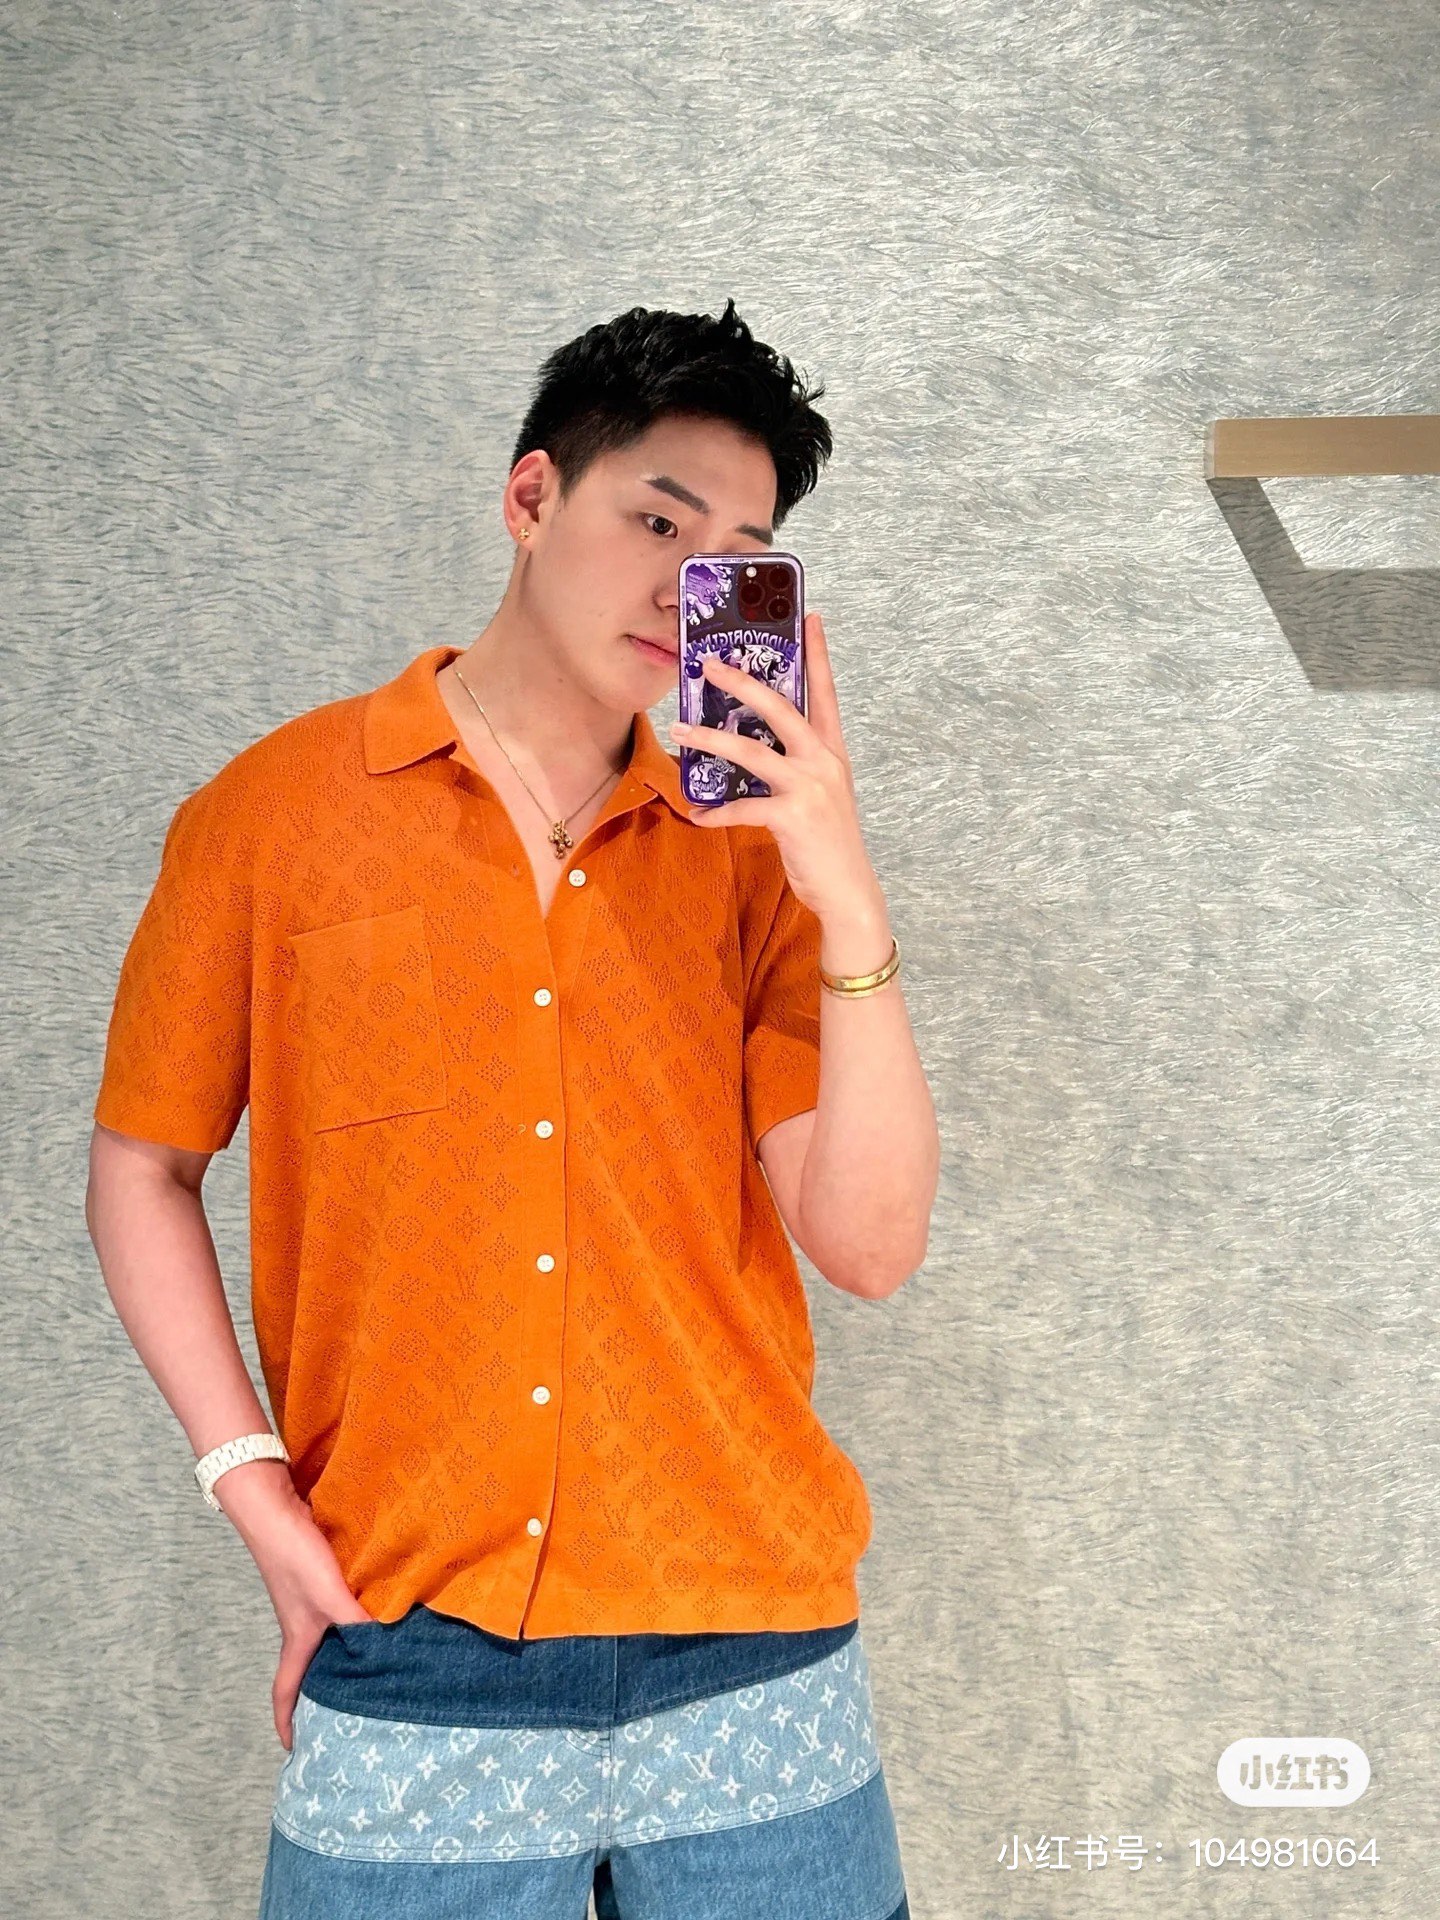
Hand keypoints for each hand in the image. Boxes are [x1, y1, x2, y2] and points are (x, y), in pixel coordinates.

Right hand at [224, 1478, 378, 1750]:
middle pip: (312, 1668)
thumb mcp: (329, 1595)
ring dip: (350, 1652)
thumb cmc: (295, 1556)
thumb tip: (390, 1648)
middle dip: (327, 1693)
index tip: (296, 1750)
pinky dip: (360, 1616)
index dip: (288, 1723)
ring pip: (332, 1638)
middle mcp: (303, 1624)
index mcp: (298, 1638)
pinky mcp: (323, 1576)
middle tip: (354, 1710)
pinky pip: (344, 1608)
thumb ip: (357, 1621)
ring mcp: (312, 1600)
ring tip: (381, 1663)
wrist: (276, 1507)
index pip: (286, 1692)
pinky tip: (385, 1610)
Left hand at [669, 611, 882, 924]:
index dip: (817, 654)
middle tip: (709, 664)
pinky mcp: (792, 817)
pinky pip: (742, 807)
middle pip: (780, 707)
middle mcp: (824, 762)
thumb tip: (753, 746)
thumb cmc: (828, 841)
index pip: (825, 692)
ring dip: (709, 740)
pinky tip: (697, 815)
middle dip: (742, 683)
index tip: (810, 617)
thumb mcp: (820, 793)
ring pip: (751, 751)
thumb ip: (796, 765)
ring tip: (679, 730)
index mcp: (832, 752)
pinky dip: (715, 812)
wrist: (848, 889)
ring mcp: (809, 788)